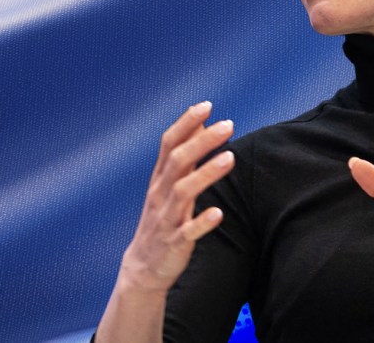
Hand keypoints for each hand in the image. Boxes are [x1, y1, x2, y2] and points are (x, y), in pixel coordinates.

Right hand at [118, 101, 234, 294]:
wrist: (143, 268)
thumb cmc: (162, 220)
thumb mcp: (168, 186)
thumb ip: (184, 157)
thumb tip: (200, 124)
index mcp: (159, 179)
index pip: (169, 144)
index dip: (186, 123)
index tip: (206, 105)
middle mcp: (160, 195)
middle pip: (178, 162)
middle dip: (202, 142)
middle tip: (228, 124)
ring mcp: (166, 219)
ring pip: (183, 192)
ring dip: (206, 174)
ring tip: (231, 158)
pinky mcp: (174, 243)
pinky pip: (187, 232)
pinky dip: (201, 222)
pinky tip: (217, 213)